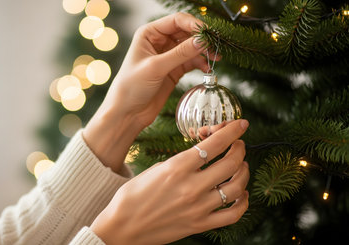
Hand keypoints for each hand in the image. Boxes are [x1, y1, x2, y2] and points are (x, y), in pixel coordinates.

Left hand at [84, 13, 217, 171]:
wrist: (127, 113)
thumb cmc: (131, 87)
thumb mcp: (156, 67)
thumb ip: (180, 53)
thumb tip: (202, 41)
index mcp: (148, 34)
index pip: (176, 21)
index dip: (194, 25)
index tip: (208, 34)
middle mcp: (159, 41)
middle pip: (186, 32)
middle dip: (201, 39)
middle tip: (215, 46)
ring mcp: (167, 56)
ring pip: (191, 47)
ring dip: (204, 51)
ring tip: (215, 58)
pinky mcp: (174, 70)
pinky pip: (192, 61)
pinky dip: (201, 63)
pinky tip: (207, 69)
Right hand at [91, 120, 249, 244]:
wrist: (122, 227)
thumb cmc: (132, 196)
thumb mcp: (154, 170)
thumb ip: (180, 162)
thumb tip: (200, 157)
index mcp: (177, 167)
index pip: (215, 144)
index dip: (232, 131)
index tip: (241, 124)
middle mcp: (191, 186)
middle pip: (230, 163)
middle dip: (240, 148)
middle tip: (239, 145)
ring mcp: (198, 208)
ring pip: (237, 187)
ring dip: (244, 173)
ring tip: (241, 167)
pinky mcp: (200, 225)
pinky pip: (232, 215)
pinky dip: (243, 203)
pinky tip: (241, 194)